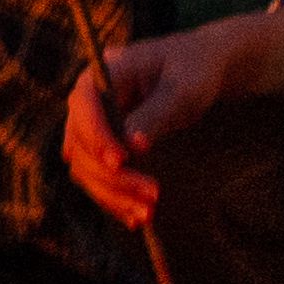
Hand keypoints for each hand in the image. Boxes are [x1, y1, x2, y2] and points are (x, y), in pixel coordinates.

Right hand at [65, 1, 283, 226]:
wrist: (203, 68)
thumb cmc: (195, 68)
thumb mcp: (184, 87)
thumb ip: (157, 112)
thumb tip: (133, 146)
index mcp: (104, 72)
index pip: (84, 104)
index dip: (96, 134)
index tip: (121, 161)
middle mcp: (90, 99)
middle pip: (80, 142)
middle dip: (110, 175)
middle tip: (152, 196)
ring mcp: (96, 123)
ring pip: (85, 165)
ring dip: (111, 192)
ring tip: (146, 215)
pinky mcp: (106, 144)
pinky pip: (99, 174)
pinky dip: (114, 196)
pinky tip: (136, 216)